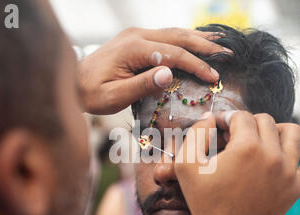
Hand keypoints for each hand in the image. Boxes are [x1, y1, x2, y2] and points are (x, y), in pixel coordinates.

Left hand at [78, 27, 230, 114]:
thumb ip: (142, 85)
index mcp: (133, 48)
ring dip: (197, 38)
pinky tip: (195, 41)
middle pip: (178, 36)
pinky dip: (184, 39)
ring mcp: (136, 34)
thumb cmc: (91, 94)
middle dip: (204, 45)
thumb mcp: (114, 96)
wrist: (72, 82)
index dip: (196, 65)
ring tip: (219, 44)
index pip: (173, 54)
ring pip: (173, 32)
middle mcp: (136, 35)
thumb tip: (170, 74)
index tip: (213, 77)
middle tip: (227, 53)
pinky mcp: (136, 39)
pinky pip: (165, 35)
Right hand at [174, 111, 299, 214]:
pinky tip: (295, 149)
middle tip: (234, 136)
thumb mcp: (186, 165)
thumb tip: (210, 117)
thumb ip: (196, 134)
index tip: (218, 128)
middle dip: (247, 123)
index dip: (226, 118)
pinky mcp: (298, 186)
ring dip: (277, 129)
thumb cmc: (205, 202)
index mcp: (246, 147)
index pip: (240, 117)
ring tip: (261, 139)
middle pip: (266, 121)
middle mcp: (273, 155)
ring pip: (294, 132)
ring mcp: (289, 171)